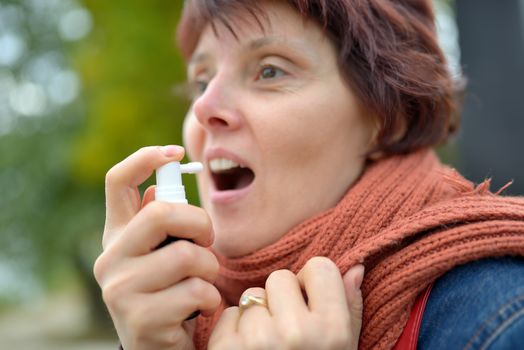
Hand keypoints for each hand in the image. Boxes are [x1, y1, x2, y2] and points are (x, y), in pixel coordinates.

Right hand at [93, 146, 221, 349]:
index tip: (176, 151)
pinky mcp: (140, 319)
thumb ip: (160, 225)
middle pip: (161, 213)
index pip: (118, 182)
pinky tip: (199, 309)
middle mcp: (110, 258)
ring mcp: (120, 290)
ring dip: (210, 269)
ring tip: (202, 283)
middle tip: (207, 241)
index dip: (145, 158)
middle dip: (200, 224)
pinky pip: (197, 291)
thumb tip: (159, 189)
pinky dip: (211, 298)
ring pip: (188, 256)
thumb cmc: (170, 291)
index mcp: (118, 235)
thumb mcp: (162, 255)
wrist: (160, 347)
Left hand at [208, 257, 363, 349]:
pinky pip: (228, 314)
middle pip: (281, 278)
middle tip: (286, 332)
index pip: (320, 267)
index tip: (310, 304)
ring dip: (257, 317)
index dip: (312, 284)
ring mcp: (258, 342)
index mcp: (332, 331)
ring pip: (252, 296)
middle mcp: (297, 333)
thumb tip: (355, 267)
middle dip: (281, 299)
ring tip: (267, 348)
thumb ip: (350, 308)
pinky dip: (234, 331)